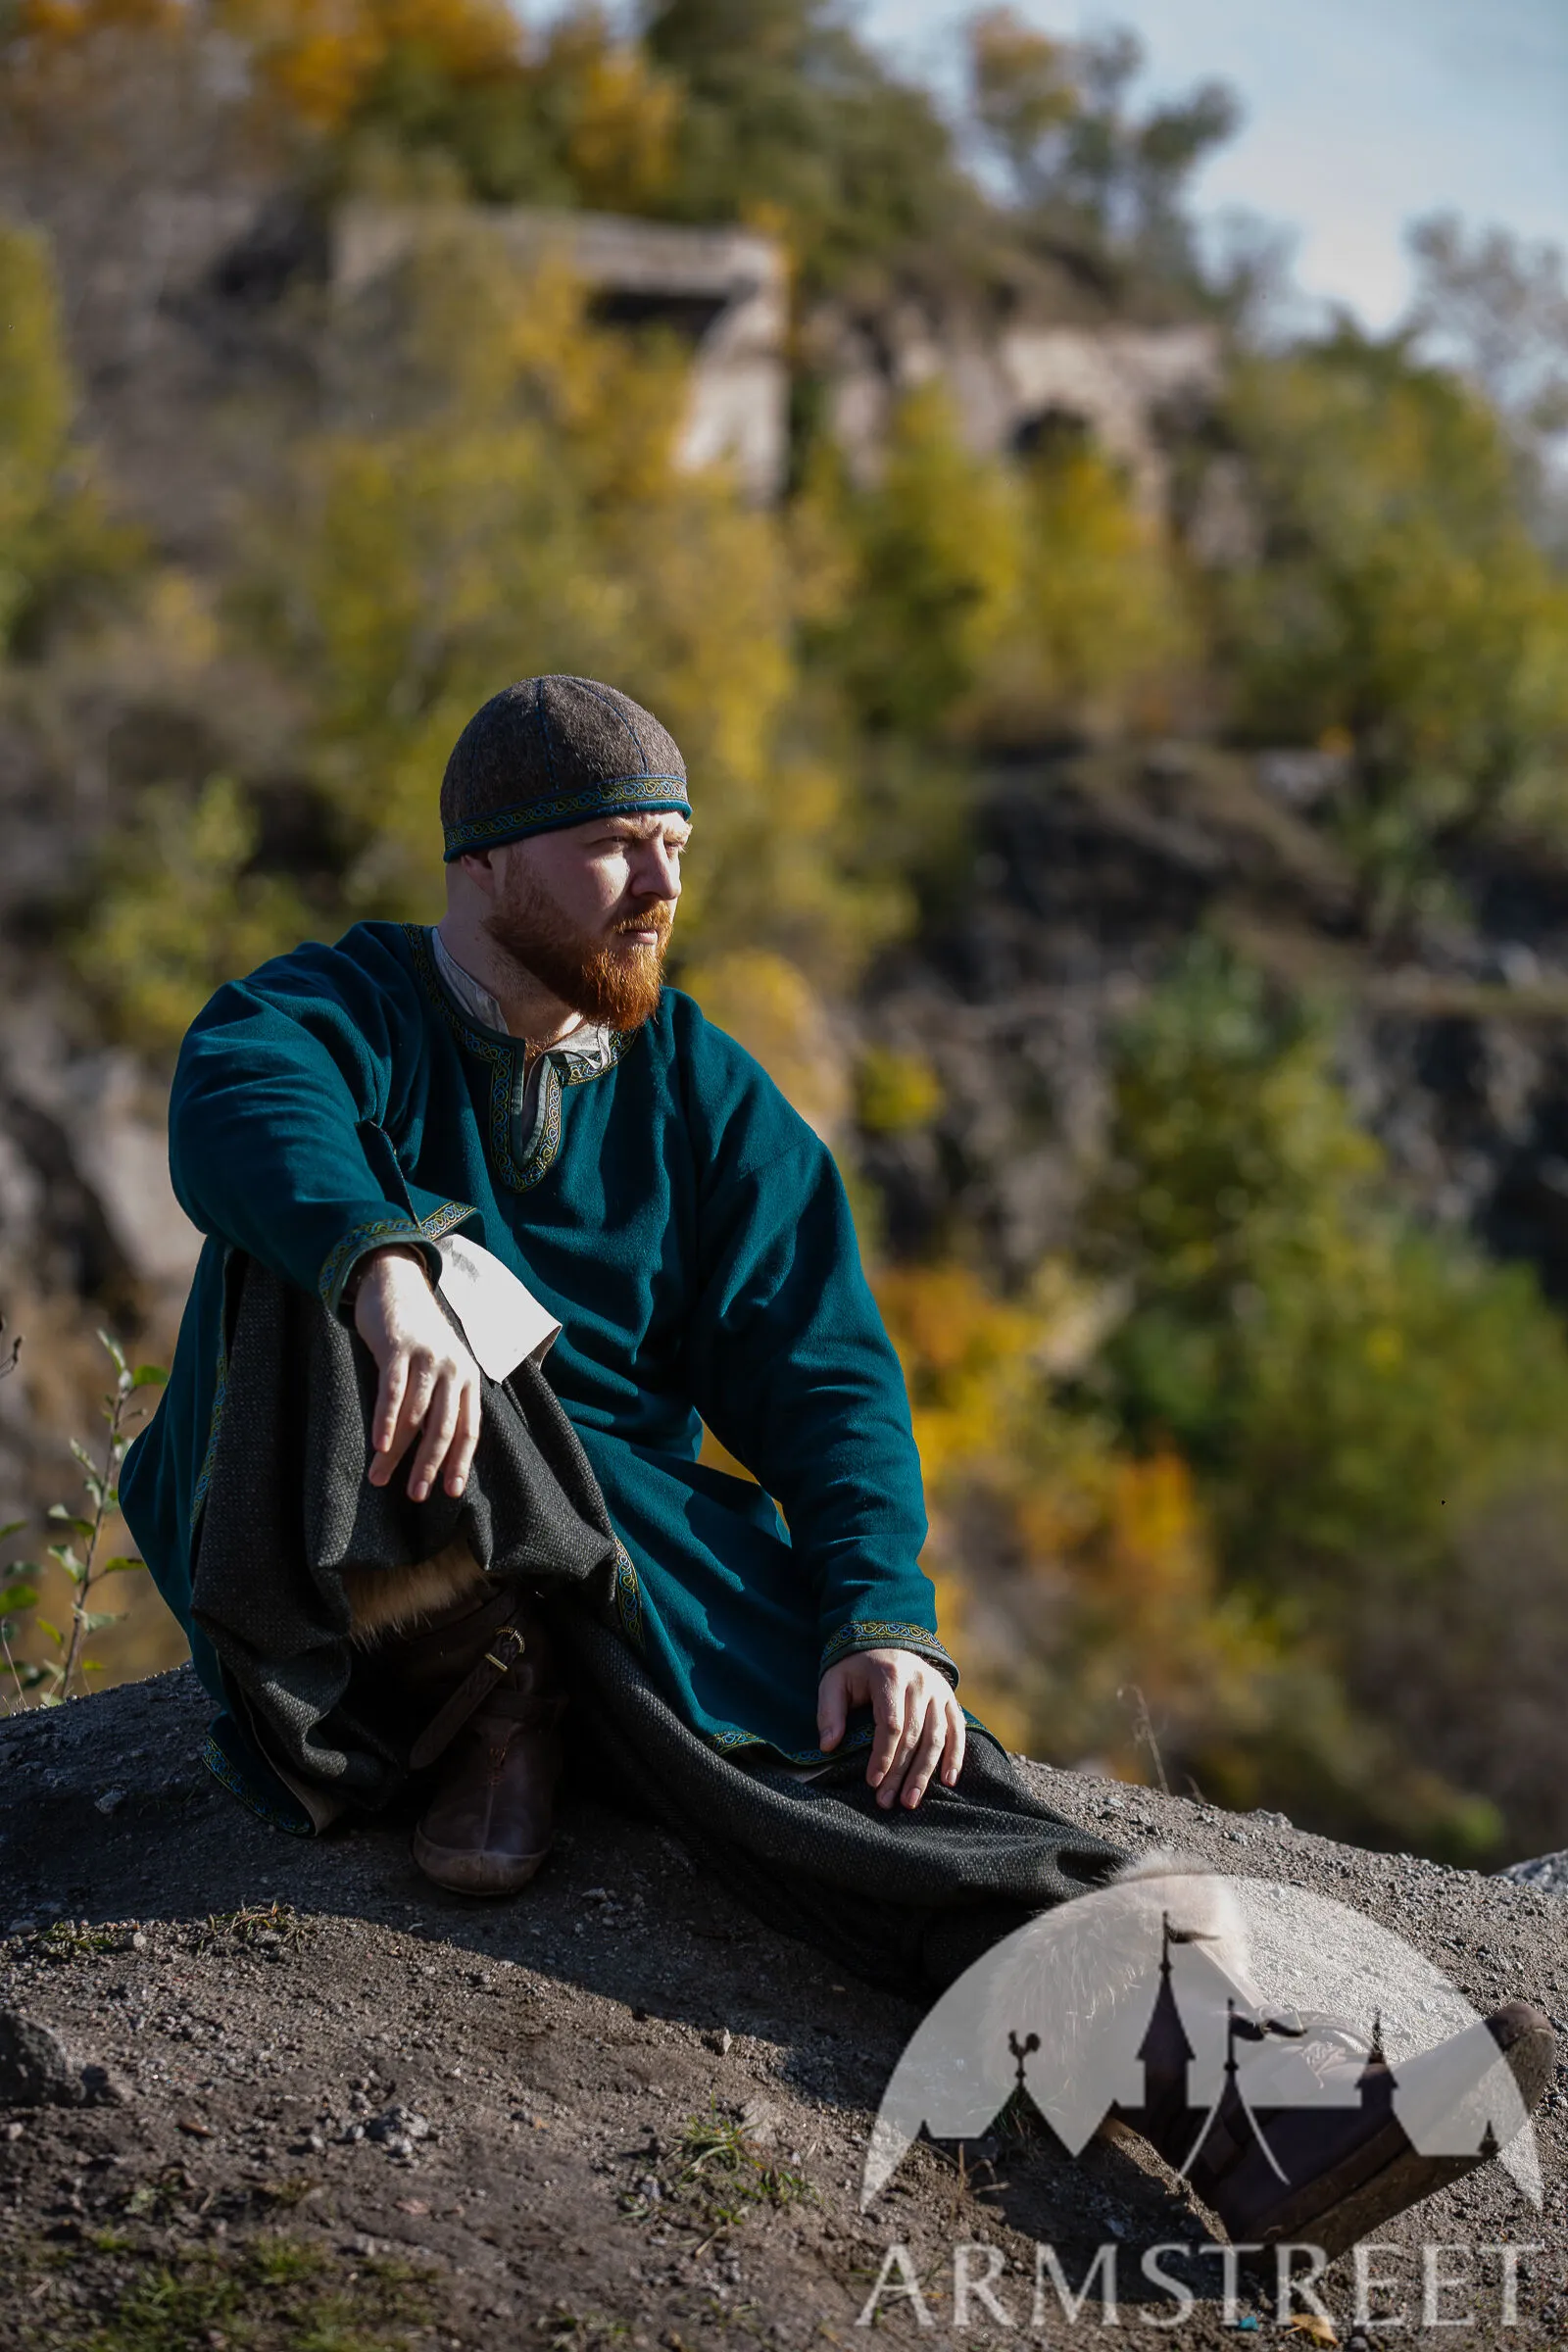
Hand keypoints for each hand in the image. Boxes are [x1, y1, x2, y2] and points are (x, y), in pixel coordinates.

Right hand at [352, 1245, 480, 1502]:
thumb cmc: (417, 1337)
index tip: (449, 1492)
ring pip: (415, 1415)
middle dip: (429, 1465)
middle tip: (416, 1495)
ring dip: (396, 1451)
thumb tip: (436, 1452)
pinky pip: (393, 1390)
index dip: (459, 1462)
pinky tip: (378, 1444)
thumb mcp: (441, 1367)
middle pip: (444, 1427)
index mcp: (467, 1379)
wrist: (397, 1285)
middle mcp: (453, 1370)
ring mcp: (427, 1358)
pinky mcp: (399, 1348)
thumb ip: (442, 1401)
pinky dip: (387, 1419)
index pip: (469, 1429)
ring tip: (379, 1478)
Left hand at [816, 1647, 965, 1810]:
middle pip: (914, 1735)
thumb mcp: (834, 1680)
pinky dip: (955, 1756)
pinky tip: (947, 1781)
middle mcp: (920, 1682)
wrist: (885, 1639)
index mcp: (891, 1676)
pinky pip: (958, 1729)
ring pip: (937, 1737)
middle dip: (900, 1772)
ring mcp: (938, 1690)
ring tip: (910, 1801)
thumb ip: (829, 1711)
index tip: (872, 1781)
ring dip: (925, 1772)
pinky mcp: (949, 1698)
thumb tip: (828, 1745)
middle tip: (886, 1801)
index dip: (883, 1756)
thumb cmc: (856, 1667)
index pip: (891, 1724)